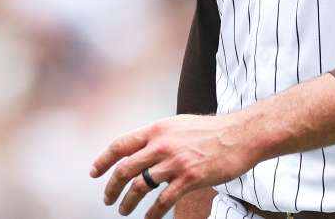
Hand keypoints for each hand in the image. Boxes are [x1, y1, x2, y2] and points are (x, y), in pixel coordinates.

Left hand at [90, 113, 260, 218]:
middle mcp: (162, 144)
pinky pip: (162, 201)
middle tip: (107, 199)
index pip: (120, 145)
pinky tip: (148, 218)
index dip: (102, 160)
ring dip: (127, 202)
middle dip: (111, 187)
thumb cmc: (212, 131)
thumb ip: (160, 136)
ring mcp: (175, 162)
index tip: (93, 173)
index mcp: (157, 129)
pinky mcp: (189, 178)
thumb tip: (143, 148)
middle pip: (124, 168)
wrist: (241, 135)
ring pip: (139, 186)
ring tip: (123, 210)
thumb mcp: (179, 125)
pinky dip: (151, 213)